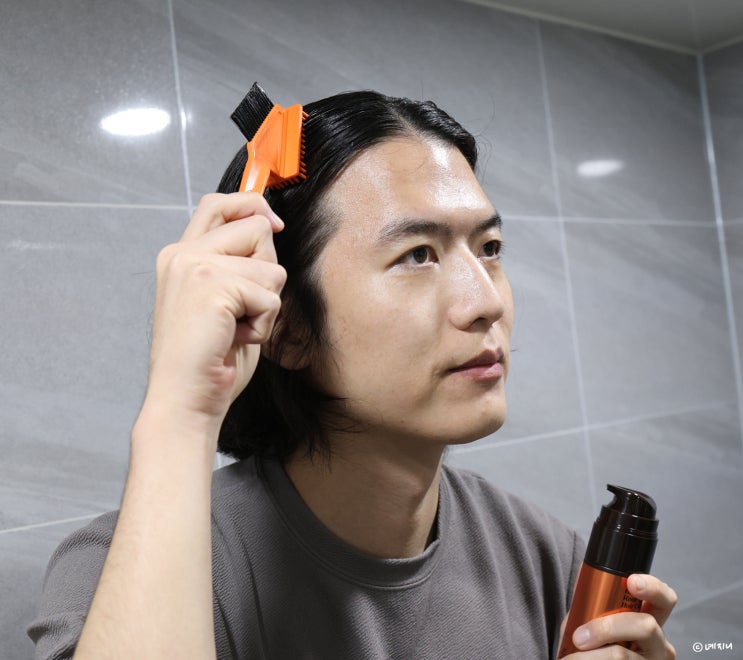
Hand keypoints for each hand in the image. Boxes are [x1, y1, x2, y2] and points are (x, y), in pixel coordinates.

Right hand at [144, 192, 286, 432]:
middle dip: (267, 270)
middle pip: (257, 227)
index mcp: (180, 255)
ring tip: (236, 329)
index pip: (220, 204)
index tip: (275, 224)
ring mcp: (195, 266)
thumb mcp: (224, 301)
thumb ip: (238, 266)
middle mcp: (183, 254)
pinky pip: (270, 296)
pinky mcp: (212, 285)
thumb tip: (271, 230)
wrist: (184, 400)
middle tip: (243, 308)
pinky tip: (236, 339)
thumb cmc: (209, 359)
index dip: (253, 206)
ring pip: (271, 267)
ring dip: (266, 305)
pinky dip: (264, 324)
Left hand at [563, 574, 677, 658]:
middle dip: (608, 628)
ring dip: (590, 655)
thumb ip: (592, 601)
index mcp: (650, 621)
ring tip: (571, 656)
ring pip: (622, 655)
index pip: (664, 599)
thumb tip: (585, 573)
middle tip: (579, 637)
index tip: (631, 582)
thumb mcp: (591, 620)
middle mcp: (659, 644)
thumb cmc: (593, 645)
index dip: (653, 587)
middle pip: (646, 626)